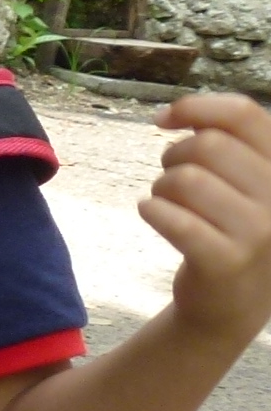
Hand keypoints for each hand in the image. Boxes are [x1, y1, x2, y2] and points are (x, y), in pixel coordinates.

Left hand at [143, 93, 270, 342]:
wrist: (234, 303)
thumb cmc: (231, 226)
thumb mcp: (245, 179)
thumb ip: (222, 138)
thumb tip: (171, 113)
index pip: (244, 114)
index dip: (196, 107)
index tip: (163, 120)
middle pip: (207, 145)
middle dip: (174, 156)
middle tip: (171, 179)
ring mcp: (259, 231)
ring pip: (185, 179)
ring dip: (161, 187)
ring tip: (167, 202)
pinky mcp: (227, 261)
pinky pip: (173, 219)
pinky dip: (151, 210)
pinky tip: (152, 214)